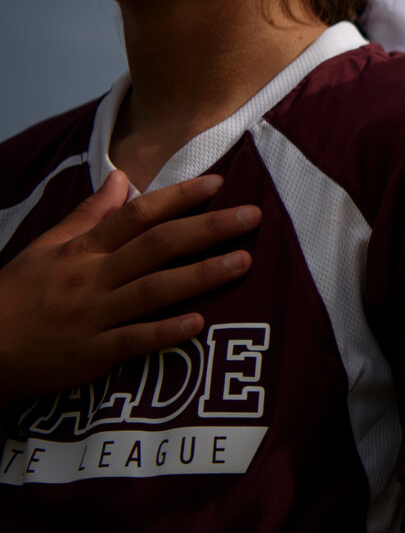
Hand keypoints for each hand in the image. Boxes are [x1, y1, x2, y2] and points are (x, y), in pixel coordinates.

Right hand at [0, 170, 260, 403]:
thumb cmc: (16, 296)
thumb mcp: (46, 248)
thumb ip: (89, 214)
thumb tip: (122, 177)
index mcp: (83, 250)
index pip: (137, 215)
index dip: (178, 197)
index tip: (218, 183)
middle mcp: (92, 278)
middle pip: (156, 246)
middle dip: (207, 229)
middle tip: (253, 216)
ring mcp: (93, 316)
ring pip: (154, 290)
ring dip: (201, 275)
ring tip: (244, 262)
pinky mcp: (91, 355)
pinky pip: (132, 341)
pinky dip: (165, 332)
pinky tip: (198, 323)